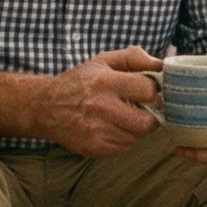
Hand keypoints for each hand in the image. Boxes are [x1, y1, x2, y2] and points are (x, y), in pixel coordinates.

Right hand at [40, 47, 163, 157]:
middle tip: (144, 111)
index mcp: (105, 81)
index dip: (153, 92)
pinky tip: (114, 128)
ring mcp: (96, 130)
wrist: (45, 107)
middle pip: (146, 122)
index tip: (148, 93)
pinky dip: (124, 139)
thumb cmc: (80, 82)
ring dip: (137, 128)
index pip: (147, 90)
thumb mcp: (103, 61)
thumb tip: (161, 65)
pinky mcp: (92, 146)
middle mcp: (100, 107)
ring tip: (126, 118)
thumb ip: (133, 58)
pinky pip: (124, 148)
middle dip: (151, 117)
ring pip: (136, 137)